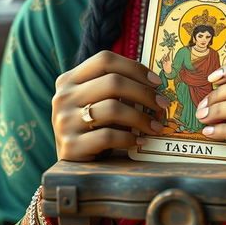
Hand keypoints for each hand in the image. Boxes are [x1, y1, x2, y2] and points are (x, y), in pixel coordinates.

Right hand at [51, 50, 169, 160]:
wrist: (70, 164)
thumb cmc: (91, 126)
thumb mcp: (95, 100)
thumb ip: (114, 87)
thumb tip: (154, 82)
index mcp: (69, 79)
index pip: (105, 60)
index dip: (134, 67)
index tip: (156, 81)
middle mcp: (63, 97)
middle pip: (112, 82)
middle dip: (144, 93)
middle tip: (163, 104)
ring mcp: (64, 122)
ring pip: (112, 109)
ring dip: (141, 118)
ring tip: (156, 126)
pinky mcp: (70, 147)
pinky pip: (108, 136)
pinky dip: (128, 139)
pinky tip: (139, 141)